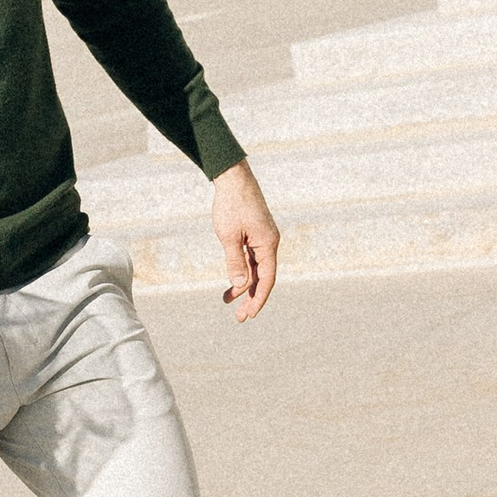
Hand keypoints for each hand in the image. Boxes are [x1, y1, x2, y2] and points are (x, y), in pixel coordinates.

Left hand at [213, 163, 279, 319]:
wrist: (233, 179)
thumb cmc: (231, 205)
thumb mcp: (229, 236)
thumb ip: (235, 262)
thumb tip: (241, 285)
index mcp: (268, 244)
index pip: (267, 279)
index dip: (259, 299)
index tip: (249, 315)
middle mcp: (269, 243)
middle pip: (263, 277)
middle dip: (251, 298)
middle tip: (240, 317)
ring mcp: (262, 238)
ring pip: (256, 269)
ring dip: (244, 286)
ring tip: (228, 301)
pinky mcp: (255, 234)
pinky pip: (251, 258)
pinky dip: (242, 271)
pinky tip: (232, 281)